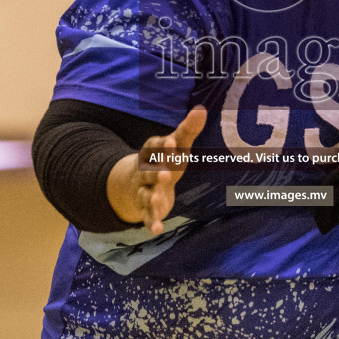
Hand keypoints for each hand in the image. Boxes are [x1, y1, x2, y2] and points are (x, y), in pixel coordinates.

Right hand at [106, 106, 206, 235]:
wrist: (137, 183)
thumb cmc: (165, 160)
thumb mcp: (177, 146)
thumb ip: (188, 129)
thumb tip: (202, 109)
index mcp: (152, 153)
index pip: (154, 147)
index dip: (162, 145)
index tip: (171, 141)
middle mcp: (146, 171)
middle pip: (149, 171)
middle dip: (156, 172)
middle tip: (165, 172)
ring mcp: (144, 190)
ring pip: (145, 194)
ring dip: (151, 196)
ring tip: (157, 199)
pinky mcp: (148, 208)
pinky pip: (147, 216)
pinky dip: (152, 222)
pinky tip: (157, 230)